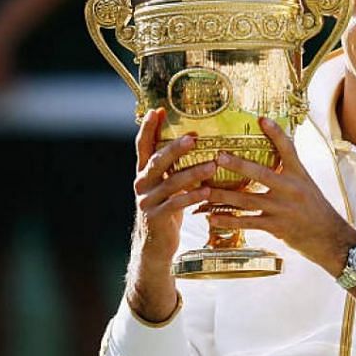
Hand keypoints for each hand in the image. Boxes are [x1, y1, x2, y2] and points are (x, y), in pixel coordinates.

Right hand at [128, 108, 215, 321]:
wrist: (155, 245)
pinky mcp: (156, 217)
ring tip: (213, 165)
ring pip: (170, 182)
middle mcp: (142, 183)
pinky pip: (176, 204)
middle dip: (174, 148)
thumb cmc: (168, 208)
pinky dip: (192, 196)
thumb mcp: (167, 185)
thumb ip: (175, 166)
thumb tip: (197, 140)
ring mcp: (147, 201)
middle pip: (156, 160)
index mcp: (144, 172)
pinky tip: (208, 192)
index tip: (156, 110)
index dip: (148, 128)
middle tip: (193, 137)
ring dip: (193, 173)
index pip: (142, 145)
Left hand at [209, 117, 355, 276]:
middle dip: (238, 165)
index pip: (288, 149)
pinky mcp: (277, 227)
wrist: (330, 237)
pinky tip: (212, 218)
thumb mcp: (306, 185)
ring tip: (204, 191)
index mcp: (299, 174)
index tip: (261, 120)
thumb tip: (274, 153)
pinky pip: (248, 223)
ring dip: (223, 196)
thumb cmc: (315, 209)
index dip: (275, 133)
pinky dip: (228, 221)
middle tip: (218, 156)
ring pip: (247, 200)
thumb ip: (289, 171)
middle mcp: (291, 189)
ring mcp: (283, 209)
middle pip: (261, 174)